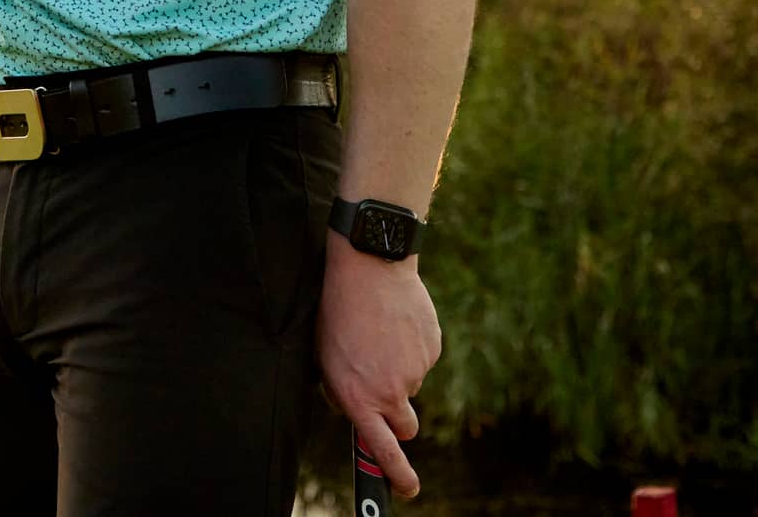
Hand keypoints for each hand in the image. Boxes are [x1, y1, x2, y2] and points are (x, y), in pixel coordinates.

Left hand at [317, 238, 441, 499]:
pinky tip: (394, 322)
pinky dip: (411, 347)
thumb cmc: (337, 312)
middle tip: (386, 392)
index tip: (407, 489)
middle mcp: (389, 391)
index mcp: (357, 397)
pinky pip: (422, 359)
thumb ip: (343, 391)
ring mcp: (415, 371)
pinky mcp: (432, 349)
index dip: (397, 475)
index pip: (382, 450)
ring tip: (378, 335)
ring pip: (411, 385)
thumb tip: (359, 409)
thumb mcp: (325, 357)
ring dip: (399, 370)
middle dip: (399, 419)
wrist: (368, 267)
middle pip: (406, 426)